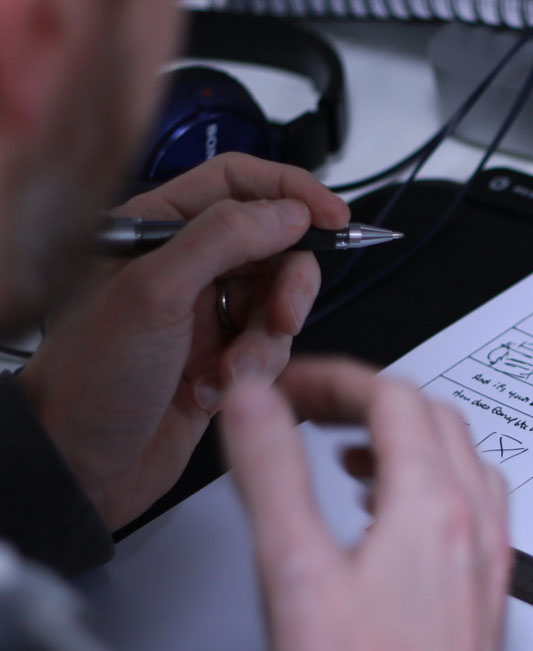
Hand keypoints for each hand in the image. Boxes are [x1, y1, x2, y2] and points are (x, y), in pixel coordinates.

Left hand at [19, 153, 348, 530]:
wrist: (80, 466)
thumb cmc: (88, 380)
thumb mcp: (155, 293)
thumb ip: (224, 239)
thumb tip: (287, 210)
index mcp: (155, 230)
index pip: (238, 184)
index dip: (291, 193)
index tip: (333, 217)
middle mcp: (184, 267)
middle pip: (272, 247)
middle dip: (288, 285)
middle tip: (285, 315)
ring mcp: (204, 315)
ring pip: (277, 304)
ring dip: (266, 341)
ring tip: (232, 371)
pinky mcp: (220, 359)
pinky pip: (270, 350)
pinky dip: (254, 372)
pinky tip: (215, 391)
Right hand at [220, 358, 512, 650]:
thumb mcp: (295, 573)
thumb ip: (274, 474)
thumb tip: (257, 403)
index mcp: (433, 506)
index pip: (392, 398)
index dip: (335, 380)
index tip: (290, 390)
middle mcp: (475, 525)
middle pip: (433, 418)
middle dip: (370, 399)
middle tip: (316, 411)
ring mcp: (488, 559)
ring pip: (460, 459)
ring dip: (407, 438)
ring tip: (352, 453)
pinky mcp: (485, 591)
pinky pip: (471, 505)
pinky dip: (430, 483)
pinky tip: (392, 515)